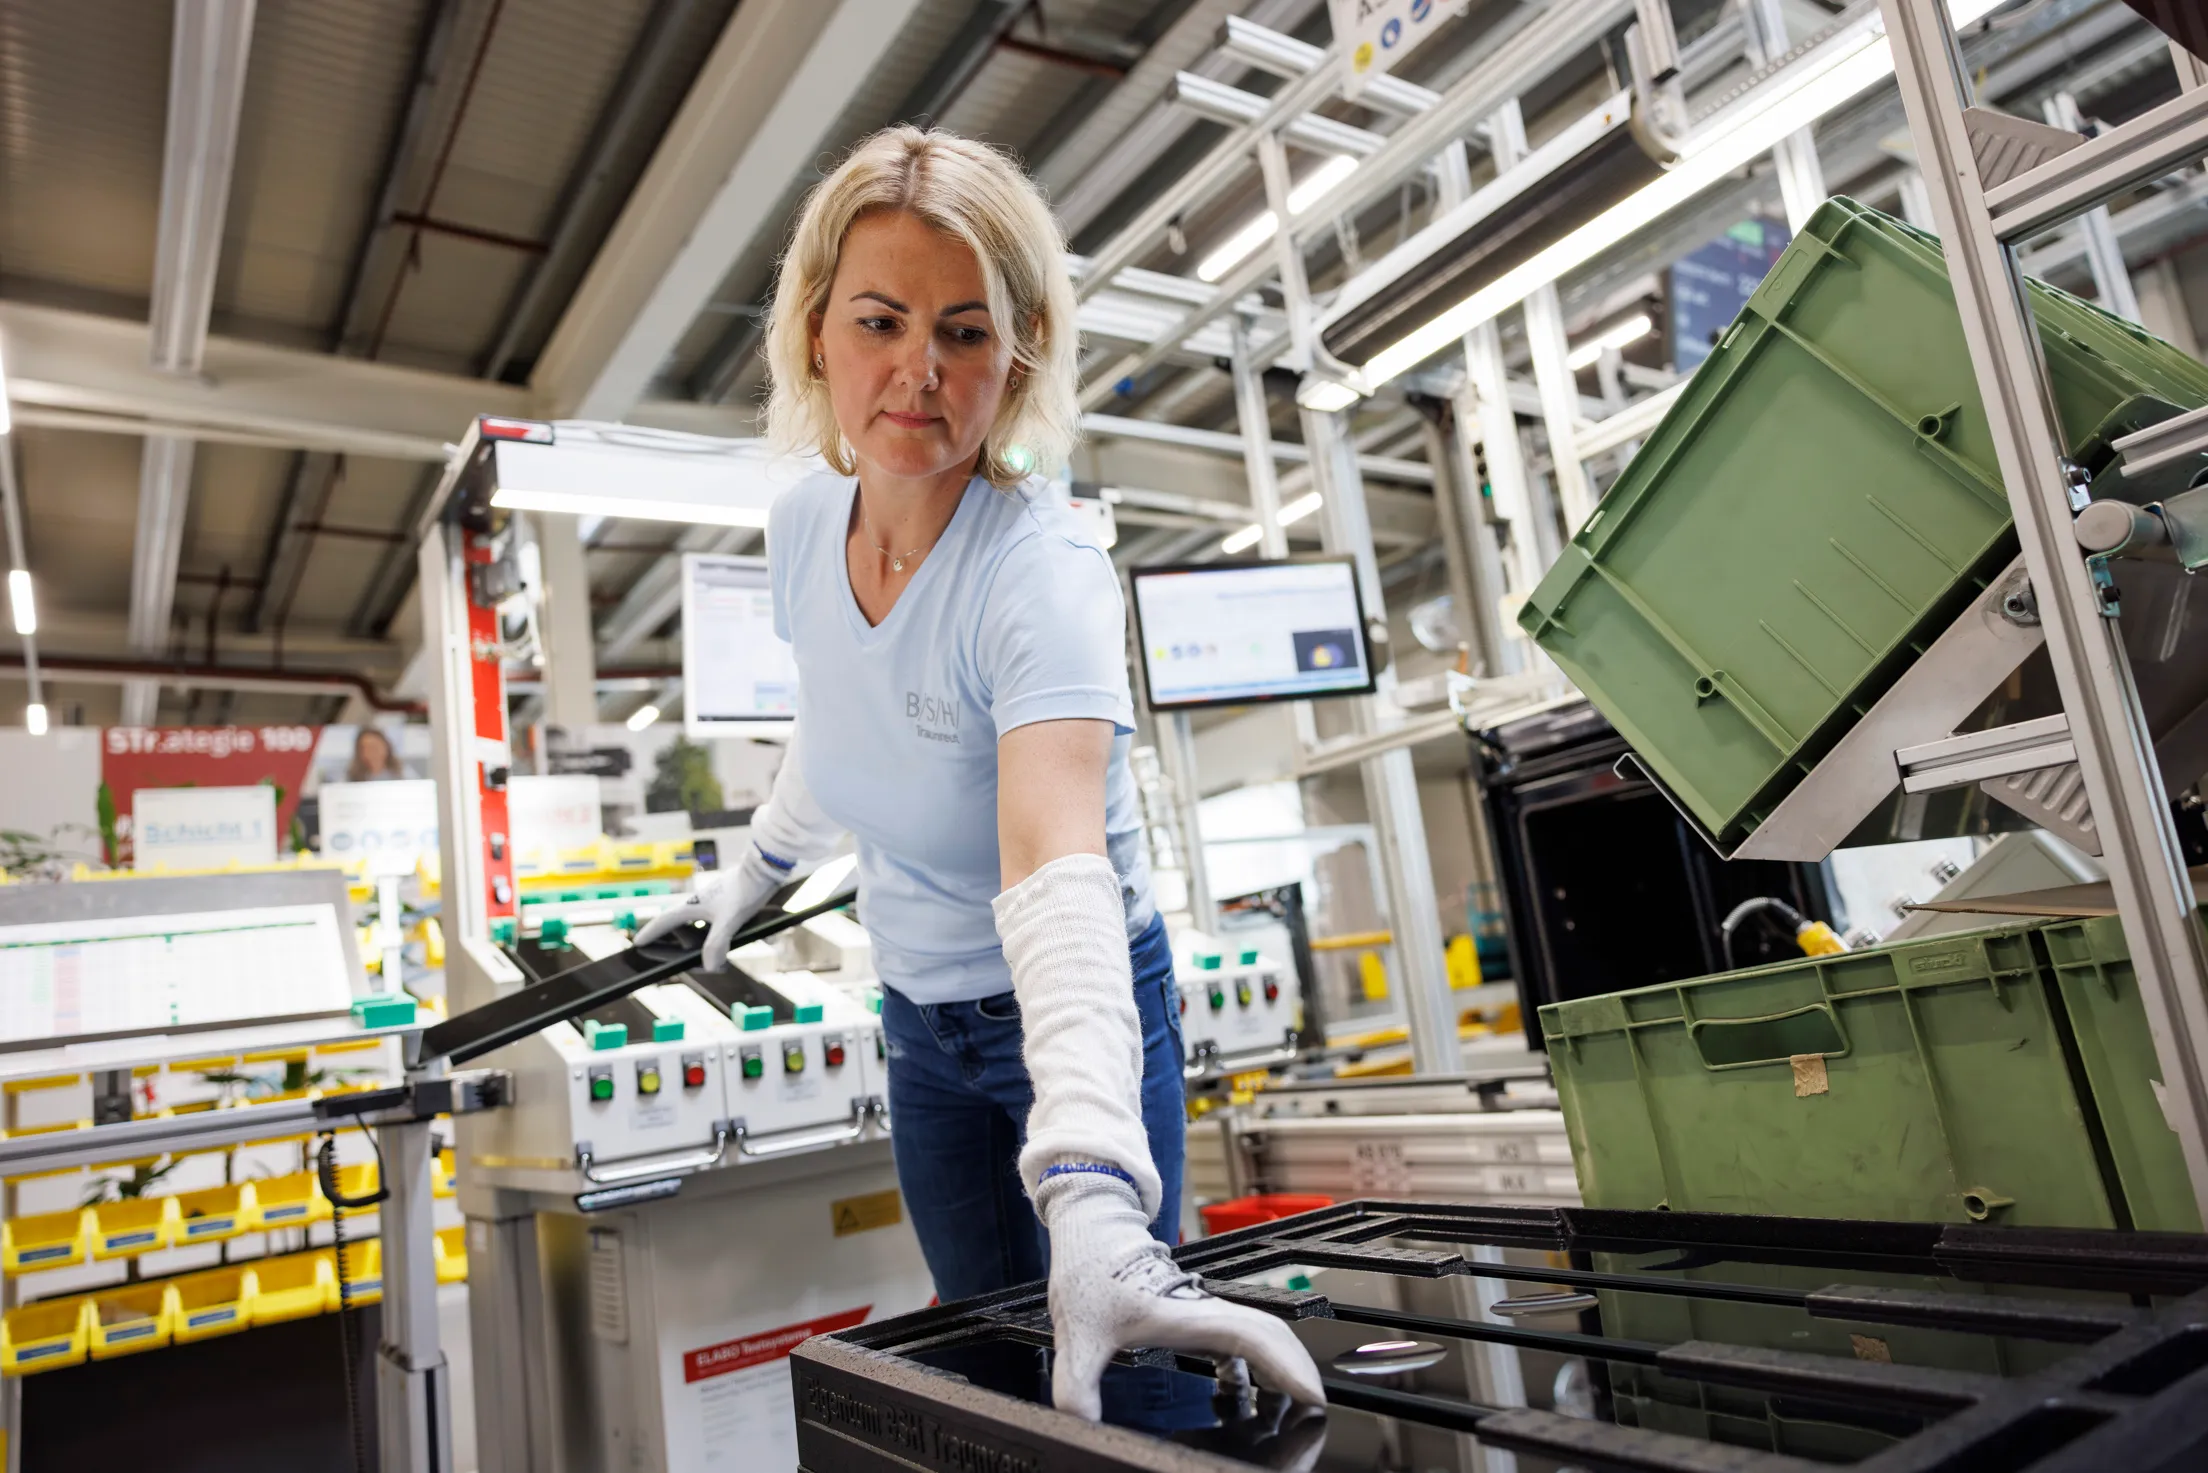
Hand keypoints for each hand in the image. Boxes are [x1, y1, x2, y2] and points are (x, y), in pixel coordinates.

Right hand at [631, 852, 783, 969]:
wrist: (765, 868)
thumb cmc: (745, 889)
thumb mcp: (729, 919)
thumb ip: (717, 943)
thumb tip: (708, 967)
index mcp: (691, 906)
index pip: (664, 922)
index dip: (651, 933)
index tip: (637, 942)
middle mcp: (698, 903)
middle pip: (680, 927)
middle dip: (677, 944)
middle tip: (673, 958)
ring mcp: (713, 902)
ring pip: (699, 926)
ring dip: (700, 942)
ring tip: (706, 957)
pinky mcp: (727, 902)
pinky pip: (717, 923)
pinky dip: (720, 935)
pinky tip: (736, 943)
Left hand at [1040, 1171, 1323, 1421]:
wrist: (1091, 1233)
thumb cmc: (1091, 1272)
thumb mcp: (1077, 1336)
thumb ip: (1076, 1389)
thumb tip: (1081, 1426)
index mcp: (1190, 1314)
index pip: (1257, 1338)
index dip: (1289, 1368)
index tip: (1313, 1399)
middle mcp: (1209, 1311)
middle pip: (1275, 1341)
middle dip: (1298, 1380)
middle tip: (1311, 1420)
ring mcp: (1207, 1313)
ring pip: (1262, 1343)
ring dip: (1276, 1381)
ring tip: (1278, 1424)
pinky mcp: (1199, 1317)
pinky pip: (1241, 1347)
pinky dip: (1251, 1375)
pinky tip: (1235, 1402)